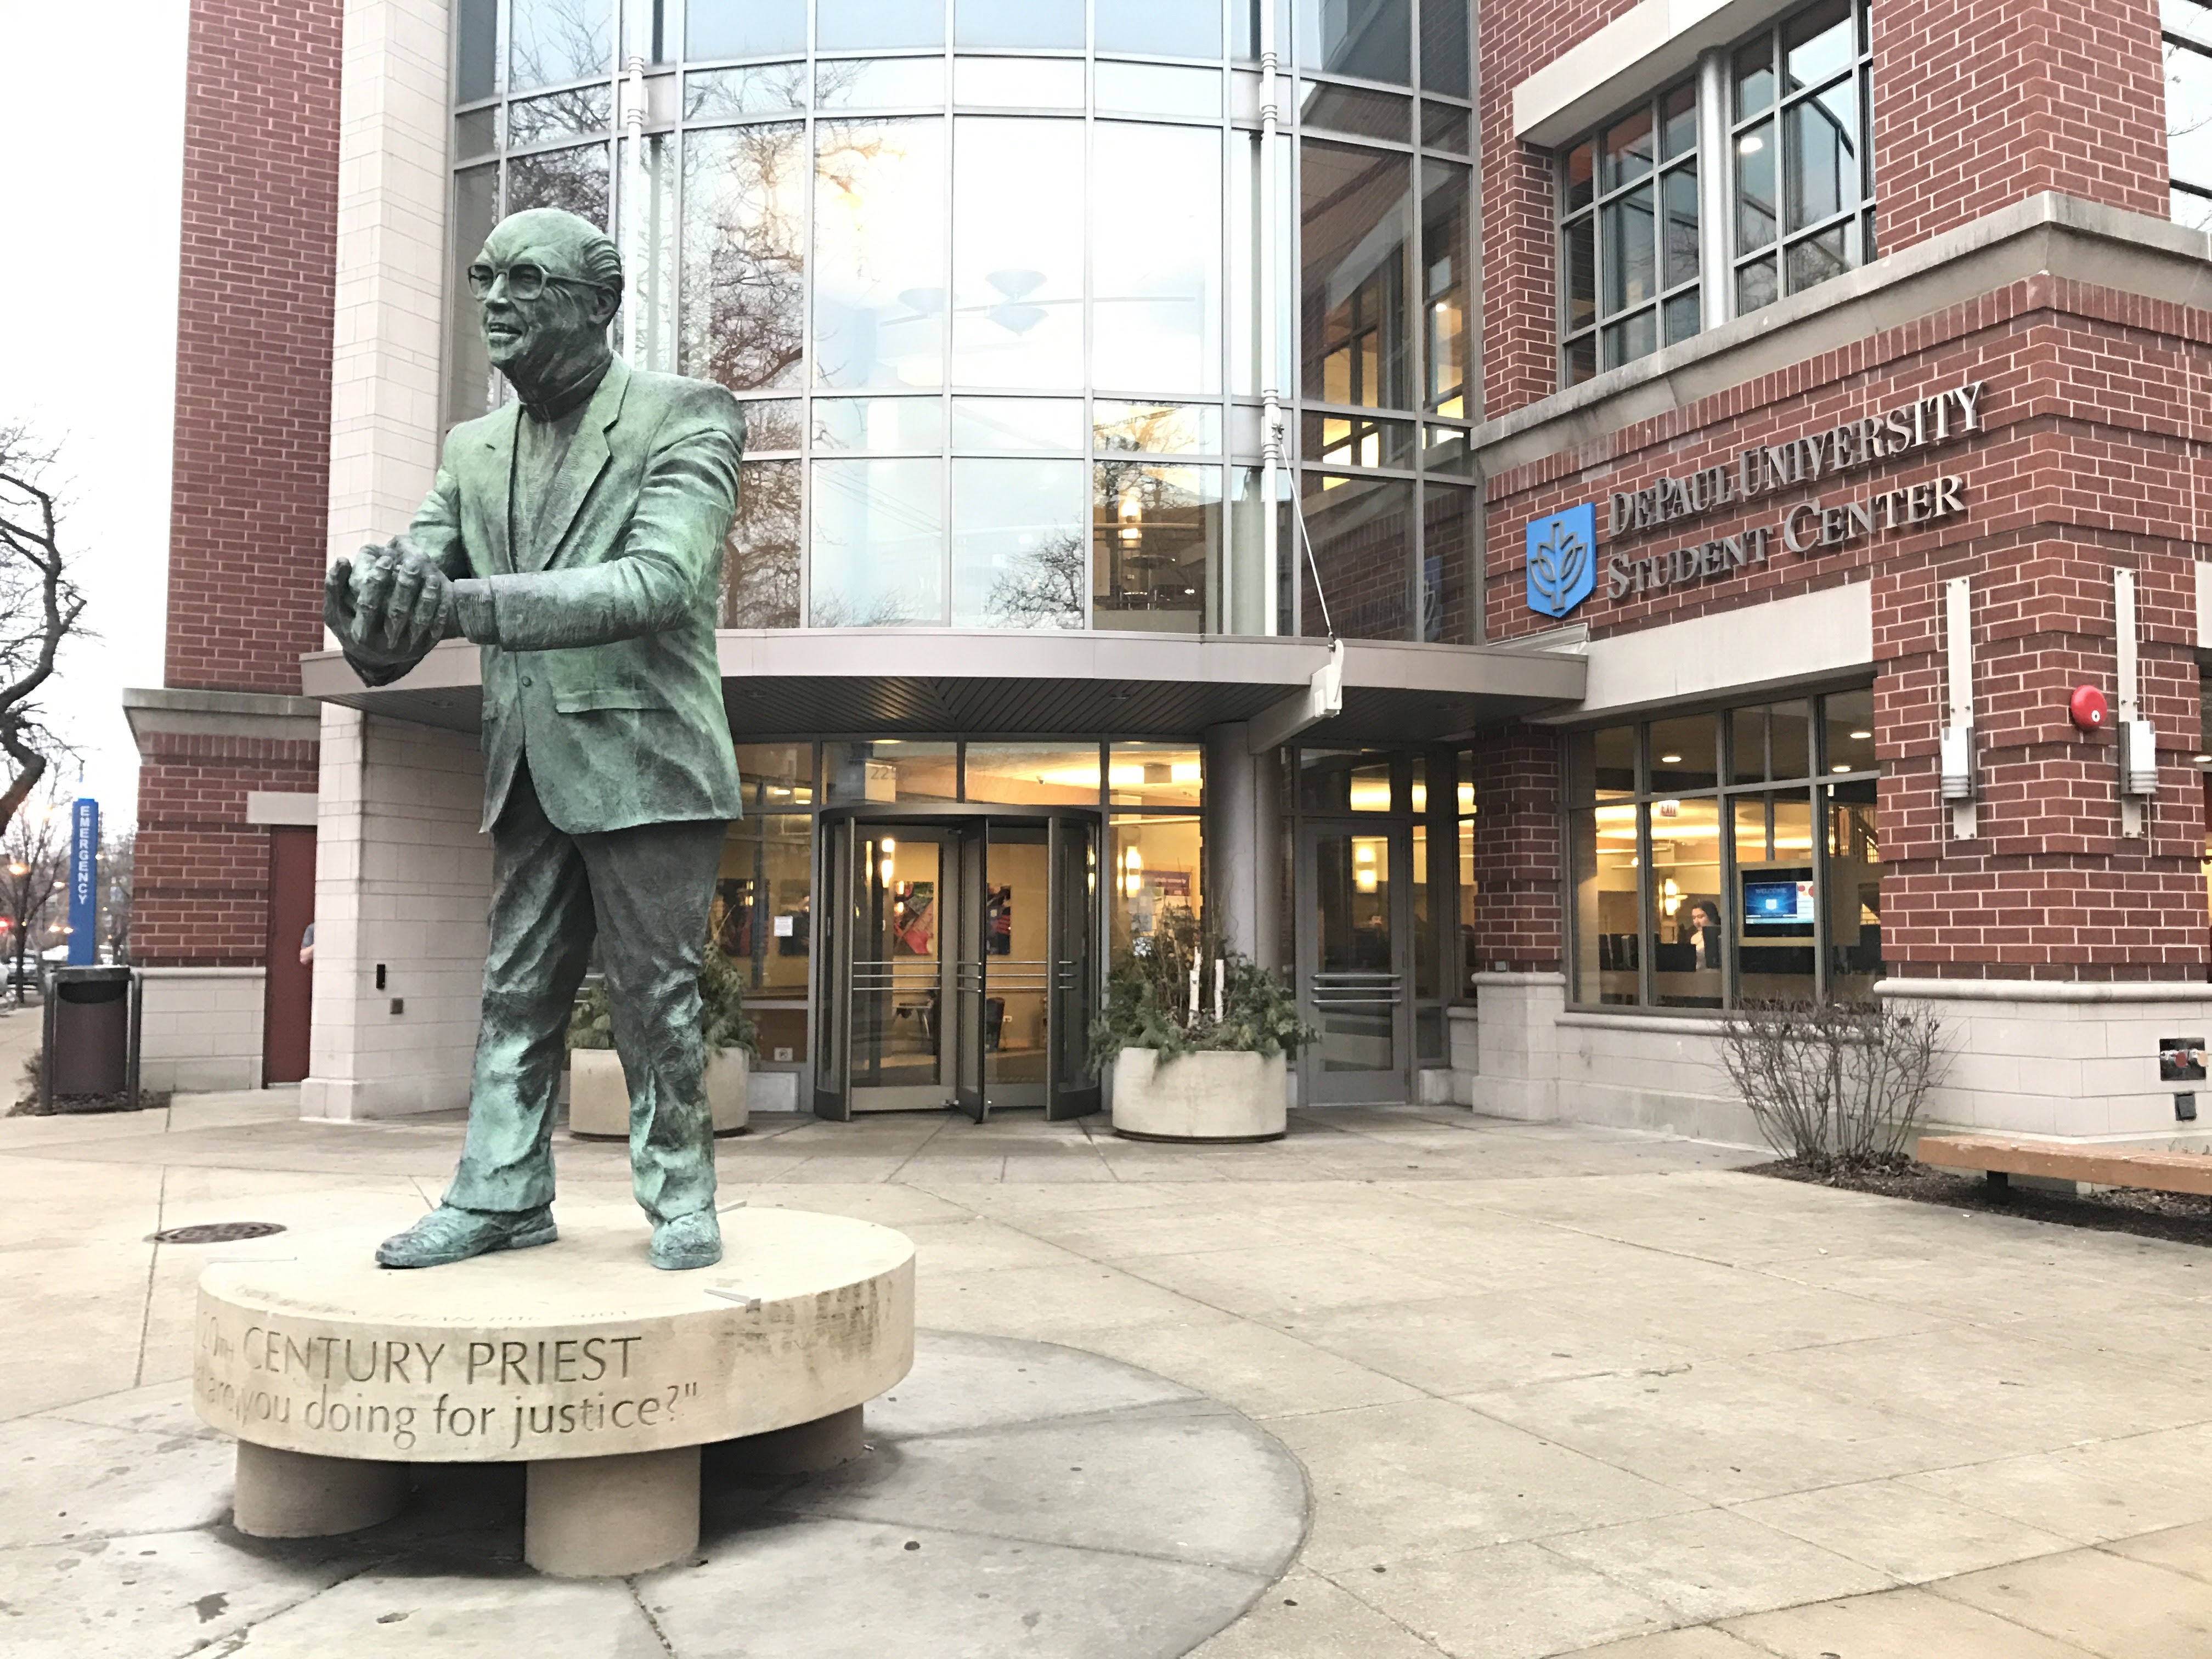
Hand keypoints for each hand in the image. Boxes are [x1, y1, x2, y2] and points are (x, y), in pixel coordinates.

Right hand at [330, 538, 456, 664]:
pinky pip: (434, 627)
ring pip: (419, 620)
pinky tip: (440, 589)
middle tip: (411, 562)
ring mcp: (405, 648)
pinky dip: (438, 608)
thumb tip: (343, 560)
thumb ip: (334, 587)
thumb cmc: (352, 627)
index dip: (376, 582)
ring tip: (430, 573)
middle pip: (396, 613)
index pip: (368, 605)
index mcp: (360, 634)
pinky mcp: (423, 648)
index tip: (385, 559)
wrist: (374, 659)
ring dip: (426, 596)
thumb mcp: (336, 612)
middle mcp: (384, 645)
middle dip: (404, 585)